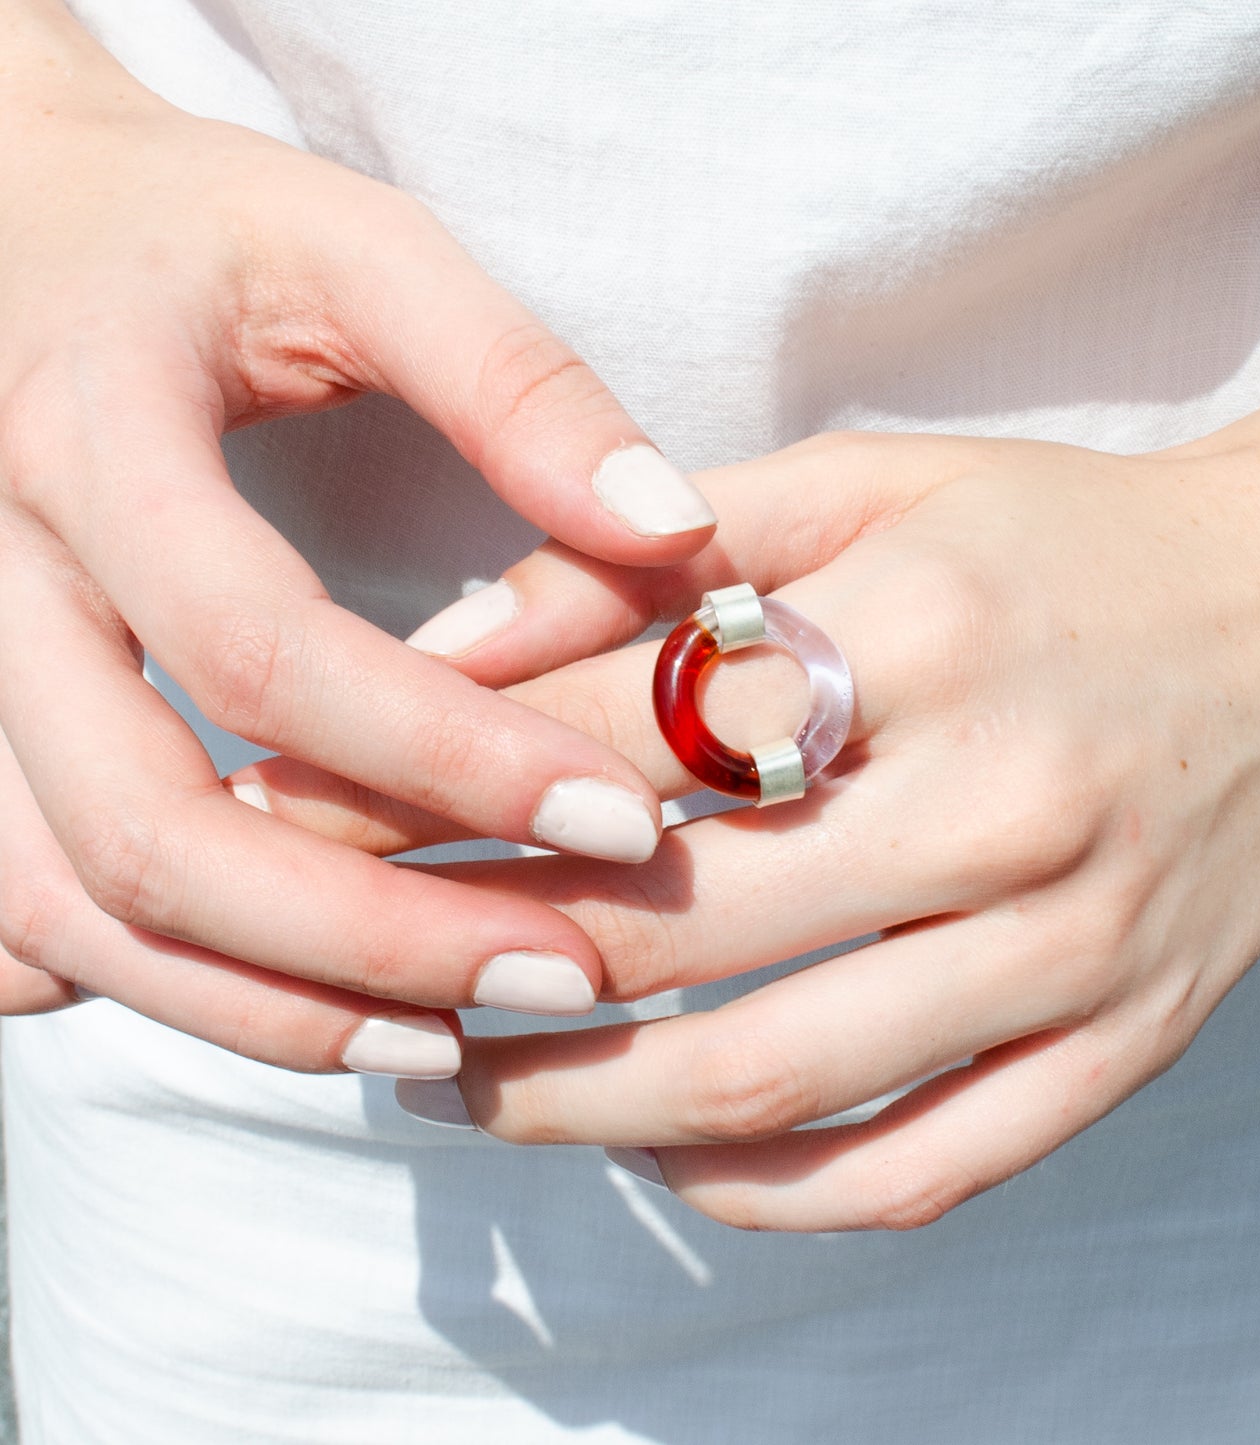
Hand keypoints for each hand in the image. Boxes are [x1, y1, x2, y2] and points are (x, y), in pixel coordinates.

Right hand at [0, 4, 715, 1074]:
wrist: (3, 226)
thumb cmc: (192, 232)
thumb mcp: (353, 250)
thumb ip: (514, 380)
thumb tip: (675, 531)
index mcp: (85, 434)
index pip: (261, 651)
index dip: (451, 758)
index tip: (620, 819)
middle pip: (145, 831)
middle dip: (365, 940)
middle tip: (556, 979)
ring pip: (63, 905)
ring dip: (258, 1005)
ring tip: (443, 1038)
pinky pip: (10, 905)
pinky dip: (142, 978)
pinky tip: (287, 1001)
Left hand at [238, 316, 1259, 1226]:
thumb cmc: (1068, 539)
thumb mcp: (877, 481)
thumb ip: (672, 547)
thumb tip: (455, 639)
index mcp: (931, 626)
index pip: (623, 728)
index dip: (435, 778)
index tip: (311, 812)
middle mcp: (1009, 795)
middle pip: (679, 922)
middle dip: (476, 958)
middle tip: (352, 973)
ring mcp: (1080, 942)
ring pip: (782, 1074)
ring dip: (587, 1104)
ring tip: (461, 1088)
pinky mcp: (1131, 1039)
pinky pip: (927, 1163)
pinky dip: (772, 1190)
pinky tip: (667, 1159)